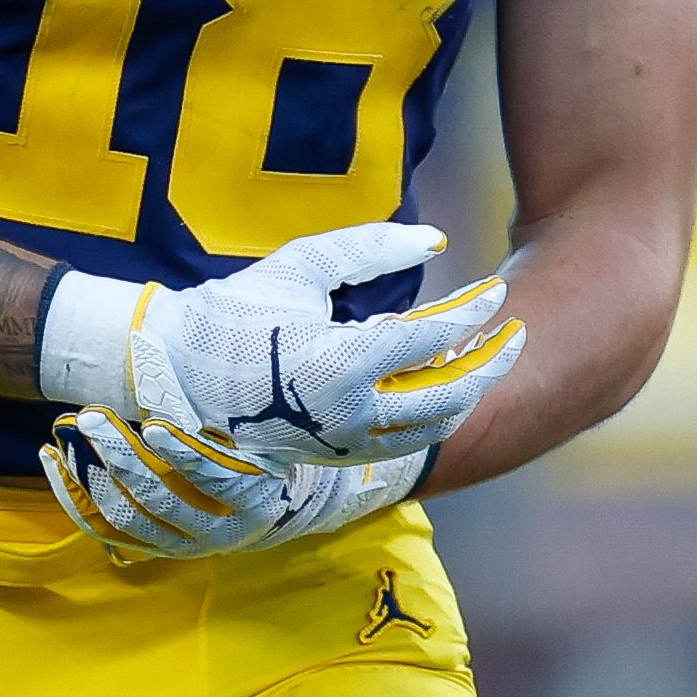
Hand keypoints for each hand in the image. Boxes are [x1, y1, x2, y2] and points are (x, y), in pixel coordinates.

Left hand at [38, 410, 425, 563]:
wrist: (266, 501)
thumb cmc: (262, 446)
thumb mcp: (267, 424)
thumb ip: (250, 396)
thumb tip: (242, 345)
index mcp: (255, 498)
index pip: (213, 481)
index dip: (183, 455)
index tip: (154, 423)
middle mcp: (220, 531)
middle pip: (158, 501)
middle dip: (121, 457)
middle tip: (94, 416)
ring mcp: (182, 543)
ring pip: (126, 516)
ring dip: (93, 474)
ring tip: (76, 432)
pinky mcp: (151, 546)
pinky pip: (101, 528)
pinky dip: (72, 497)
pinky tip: (54, 461)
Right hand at [39, 223, 521, 468]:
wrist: (180, 379)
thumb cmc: (237, 312)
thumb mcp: (300, 265)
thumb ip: (370, 248)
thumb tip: (438, 240)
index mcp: (337, 364)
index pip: (431, 340)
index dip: (473, 313)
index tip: (496, 290)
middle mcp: (348, 415)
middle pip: (452, 397)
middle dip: (494, 364)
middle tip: (516, 330)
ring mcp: (346, 443)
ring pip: (436, 427)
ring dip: (469, 391)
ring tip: (485, 352)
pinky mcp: (340, 457)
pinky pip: (409, 439)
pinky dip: (437, 410)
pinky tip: (444, 376)